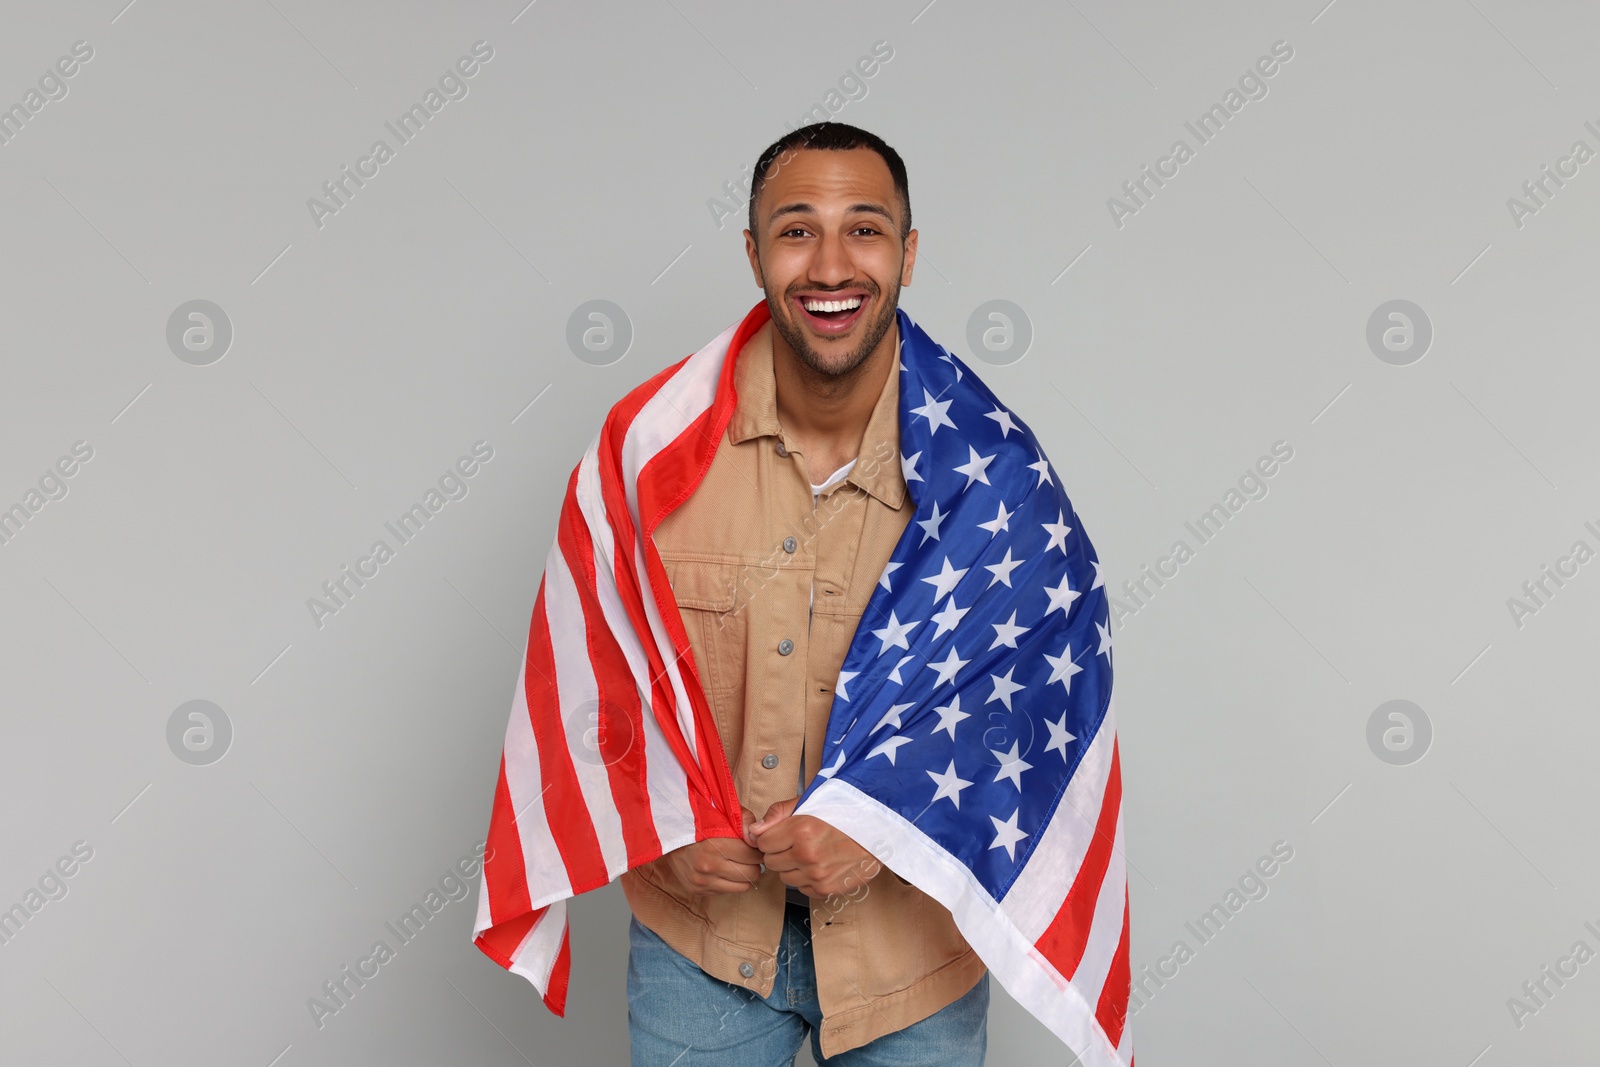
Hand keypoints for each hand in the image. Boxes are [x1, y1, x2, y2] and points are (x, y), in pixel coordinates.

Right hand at [655, 806, 763, 893]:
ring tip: (737, 864)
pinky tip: (721, 869)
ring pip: (741, 887)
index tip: (754, 847)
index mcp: (717, 846)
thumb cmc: (699, 821)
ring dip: (742, 876)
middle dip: (753, 865)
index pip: (753, 857)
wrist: (668, 832)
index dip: (757, 851)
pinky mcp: (696, 889)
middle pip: (750, 875)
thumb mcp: (723, 813)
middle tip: (749, 857)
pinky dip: (727, 882)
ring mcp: (702, 881)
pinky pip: (724, 891)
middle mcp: (709, 867)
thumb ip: (745, 822)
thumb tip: (759, 840)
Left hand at [751, 797, 882, 898]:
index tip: (785, 832)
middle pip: (771, 862)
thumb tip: (753, 831)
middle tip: (799, 842)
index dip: (772, 836)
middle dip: (780, 852)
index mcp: (800, 830)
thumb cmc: (846, 814)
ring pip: (784, 877)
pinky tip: (822, 865)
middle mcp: (806, 855)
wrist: (880, 833)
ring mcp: (816, 875)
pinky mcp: (825, 890)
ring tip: (812, 853)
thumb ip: (778, 814)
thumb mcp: (811, 803)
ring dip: (793, 867)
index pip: (762, 842)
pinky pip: (801, 888)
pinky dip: (807, 879)